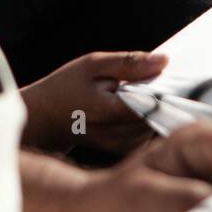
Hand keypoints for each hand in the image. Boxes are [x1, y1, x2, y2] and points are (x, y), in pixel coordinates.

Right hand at [20, 51, 166, 154]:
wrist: (45, 119)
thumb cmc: (66, 88)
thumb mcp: (92, 65)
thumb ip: (129, 64)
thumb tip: (164, 61)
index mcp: (110, 112)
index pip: (156, 102)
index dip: (166, 85)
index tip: (165, 72)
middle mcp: (119, 135)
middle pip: (159, 113)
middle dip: (159, 94)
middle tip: (144, 78)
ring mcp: (122, 146)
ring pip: (156, 122)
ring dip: (152, 106)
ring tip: (130, 92)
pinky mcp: (125, 150)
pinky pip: (148, 131)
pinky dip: (145, 116)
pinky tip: (129, 105)